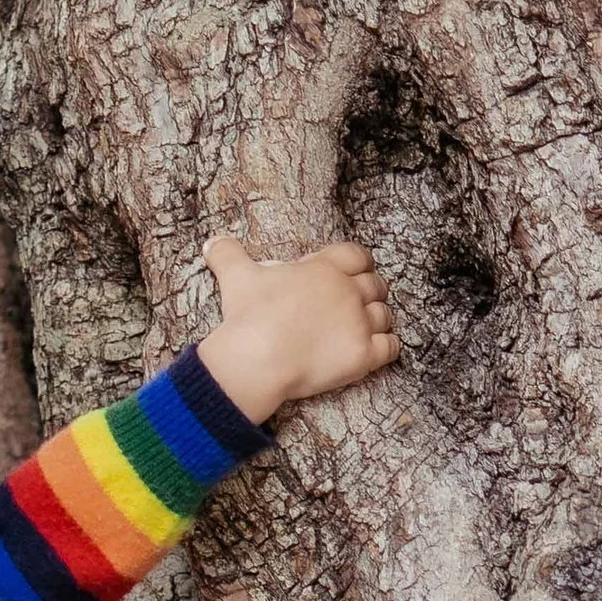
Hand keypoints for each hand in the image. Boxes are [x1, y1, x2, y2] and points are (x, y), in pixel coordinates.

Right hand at [194, 235, 399, 425]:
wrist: (256, 357)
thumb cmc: (248, 315)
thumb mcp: (235, 276)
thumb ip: (227, 254)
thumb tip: (211, 243)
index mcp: (325, 268)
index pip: (358, 255)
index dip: (360, 263)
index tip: (355, 272)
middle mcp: (347, 292)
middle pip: (375, 285)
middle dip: (370, 293)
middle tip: (356, 304)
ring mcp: (358, 323)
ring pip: (385, 316)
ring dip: (378, 320)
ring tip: (366, 328)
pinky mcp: (363, 355)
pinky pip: (390, 347)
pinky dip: (387, 347)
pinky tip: (376, 350)